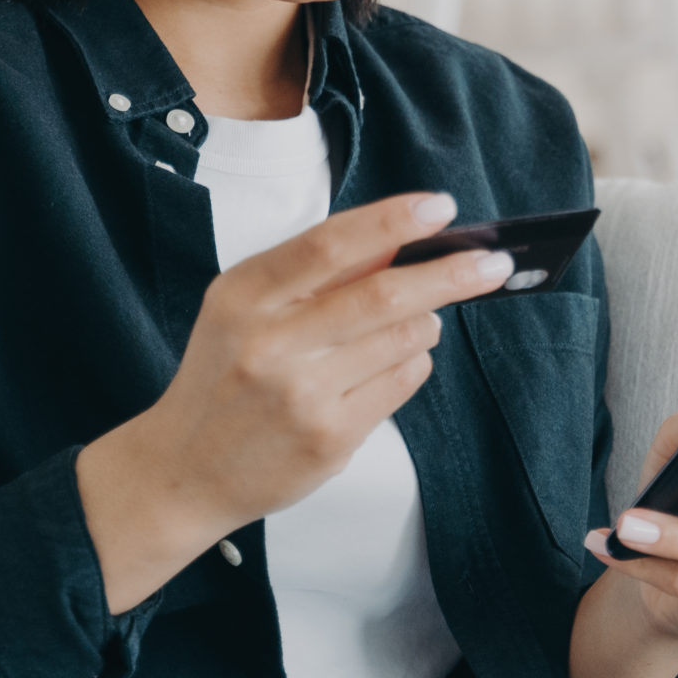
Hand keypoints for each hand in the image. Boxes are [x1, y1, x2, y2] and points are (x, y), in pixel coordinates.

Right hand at [76, 191, 510, 610]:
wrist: (184, 471)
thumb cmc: (224, 375)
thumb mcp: (243, 307)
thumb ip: (311, 271)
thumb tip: (398, 234)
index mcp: (244, 295)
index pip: (330, 245)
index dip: (392, 220)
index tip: (440, 207)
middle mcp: (270, 344)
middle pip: (383, 295)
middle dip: (450, 272)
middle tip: (493, 261)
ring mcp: (301, 396)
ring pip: (403, 339)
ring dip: (426, 321)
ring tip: (414, 319)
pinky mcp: (330, 438)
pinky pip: (403, 383)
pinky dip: (413, 363)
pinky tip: (392, 363)